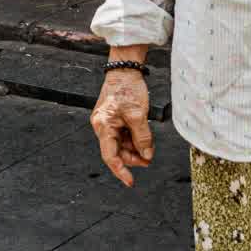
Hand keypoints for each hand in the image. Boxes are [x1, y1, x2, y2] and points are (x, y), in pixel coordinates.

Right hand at [90, 65, 153, 188]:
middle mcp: (102, 126)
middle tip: (148, 159)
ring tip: (148, 150)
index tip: (131, 182)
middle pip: (116, 150)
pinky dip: (133, 139)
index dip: (121, 170)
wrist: (125, 68)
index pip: (110, 155)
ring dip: (134, 149)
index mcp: (103, 125)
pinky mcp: (113, 118)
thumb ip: (143, 137)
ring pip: (120, 143)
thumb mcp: (139, 114)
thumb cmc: (128, 87)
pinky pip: (122, 135)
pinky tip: (143, 140)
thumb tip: (147, 156)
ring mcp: (107, 122)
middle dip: (132, 157)